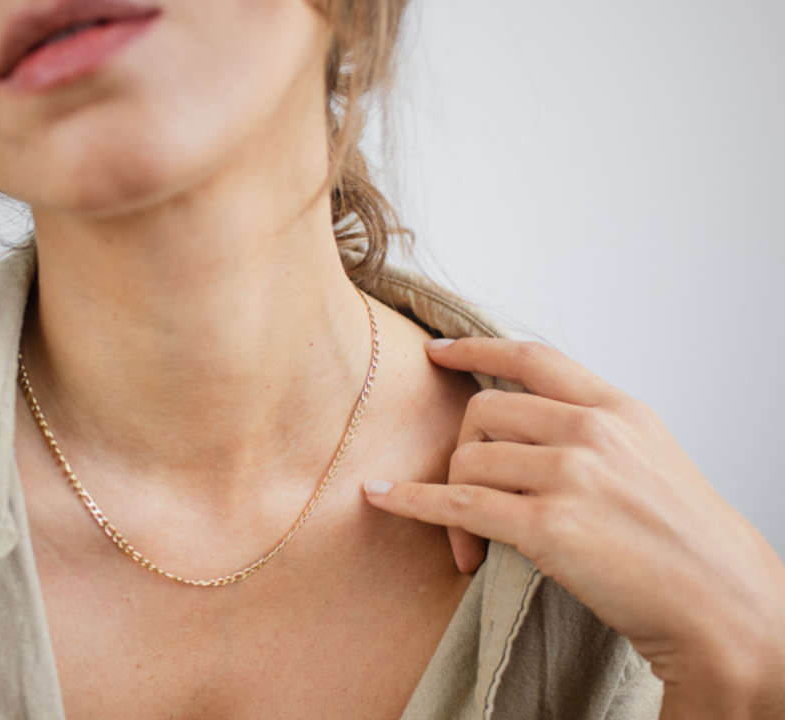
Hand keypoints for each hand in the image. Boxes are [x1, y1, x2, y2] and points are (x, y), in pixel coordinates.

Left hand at [364, 338, 784, 718]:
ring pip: (469, 459)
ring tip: (468, 544)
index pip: (532, 358)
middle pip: (485, 410)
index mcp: (617, 409)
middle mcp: (591, 431)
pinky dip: (412, 501)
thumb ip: (593, 430)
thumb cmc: (686, 540)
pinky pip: (458, 503)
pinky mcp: (548, 526)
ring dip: (451, 496)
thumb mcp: (650, 458)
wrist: (722, 605)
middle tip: (465, 490)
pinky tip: (383, 496)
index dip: (476, 349)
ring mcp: (570, 475)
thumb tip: (529, 423)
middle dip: (462, 448)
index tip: (438, 351)